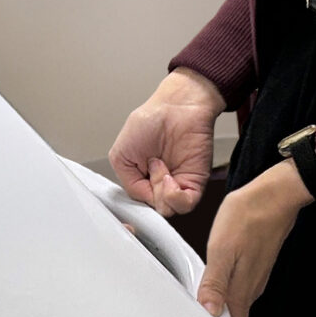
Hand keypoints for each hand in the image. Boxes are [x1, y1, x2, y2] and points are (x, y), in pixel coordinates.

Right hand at [109, 69, 224, 215]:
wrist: (178, 106)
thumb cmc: (150, 120)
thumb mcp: (120, 155)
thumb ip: (128, 183)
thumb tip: (143, 200)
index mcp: (141, 179)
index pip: (138, 205)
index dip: (137, 200)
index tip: (136, 187)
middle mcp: (160, 184)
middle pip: (154, 210)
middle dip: (149, 195)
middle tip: (149, 172)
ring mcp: (178, 184)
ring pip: (169, 210)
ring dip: (161, 194)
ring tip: (159, 169)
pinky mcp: (195, 182)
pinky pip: (185, 204)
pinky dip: (174, 196)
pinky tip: (168, 178)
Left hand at [197, 159, 310, 316]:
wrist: (275, 195)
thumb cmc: (249, 216)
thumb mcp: (222, 250)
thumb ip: (215, 284)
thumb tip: (210, 312)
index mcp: (242, 289)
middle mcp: (252, 287)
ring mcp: (256, 276)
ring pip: (237, 302)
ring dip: (220, 306)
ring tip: (199, 305)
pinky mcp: (256, 264)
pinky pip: (239, 285)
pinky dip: (226, 289)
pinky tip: (215, 281)